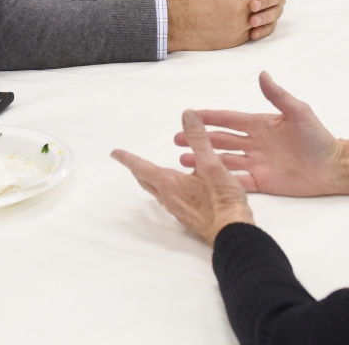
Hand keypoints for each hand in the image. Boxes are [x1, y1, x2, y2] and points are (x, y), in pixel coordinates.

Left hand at [112, 109, 254, 245]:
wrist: (233, 233)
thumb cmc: (223, 200)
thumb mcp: (213, 165)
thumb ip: (199, 139)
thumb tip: (187, 115)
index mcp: (170, 183)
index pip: (141, 167)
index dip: (127, 158)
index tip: (115, 153)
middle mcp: (169, 198)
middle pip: (147, 181)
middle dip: (138, 169)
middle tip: (131, 161)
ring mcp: (177, 210)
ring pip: (158, 191)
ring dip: (153, 179)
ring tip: (154, 171)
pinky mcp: (188, 217)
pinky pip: (171, 199)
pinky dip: (168, 189)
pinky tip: (181, 188)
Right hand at [174, 72, 348, 196]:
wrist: (333, 167)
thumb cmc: (318, 137)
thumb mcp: (299, 112)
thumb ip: (278, 96)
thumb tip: (263, 74)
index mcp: (260, 124)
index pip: (228, 119)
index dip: (209, 118)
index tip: (189, 115)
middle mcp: (254, 143)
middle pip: (220, 140)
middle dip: (199, 139)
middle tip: (176, 140)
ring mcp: (256, 163)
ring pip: (224, 160)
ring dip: (204, 159)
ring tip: (182, 161)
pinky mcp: (262, 182)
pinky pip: (238, 181)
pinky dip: (221, 180)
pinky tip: (205, 180)